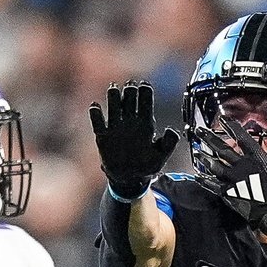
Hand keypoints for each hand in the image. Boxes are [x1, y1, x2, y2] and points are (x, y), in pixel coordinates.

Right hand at [90, 81, 179, 199]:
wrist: (129, 179)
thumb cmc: (146, 167)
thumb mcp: (160, 158)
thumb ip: (169, 144)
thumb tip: (171, 130)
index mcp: (146, 123)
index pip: (146, 99)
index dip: (145, 90)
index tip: (144, 87)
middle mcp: (131, 121)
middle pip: (129, 96)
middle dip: (129, 89)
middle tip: (129, 89)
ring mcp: (116, 127)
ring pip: (113, 103)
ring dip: (113, 95)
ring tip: (114, 91)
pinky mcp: (103, 135)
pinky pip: (97, 120)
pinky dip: (95, 112)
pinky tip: (96, 107)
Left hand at [206, 117, 266, 234]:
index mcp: (257, 158)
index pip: (241, 137)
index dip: (231, 127)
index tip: (223, 120)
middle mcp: (242, 167)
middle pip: (222, 149)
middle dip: (209, 138)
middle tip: (199, 131)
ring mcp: (234, 181)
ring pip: (215, 166)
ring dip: (204, 158)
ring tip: (196, 152)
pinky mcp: (230, 194)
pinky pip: (214, 185)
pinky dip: (205, 180)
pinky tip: (198, 176)